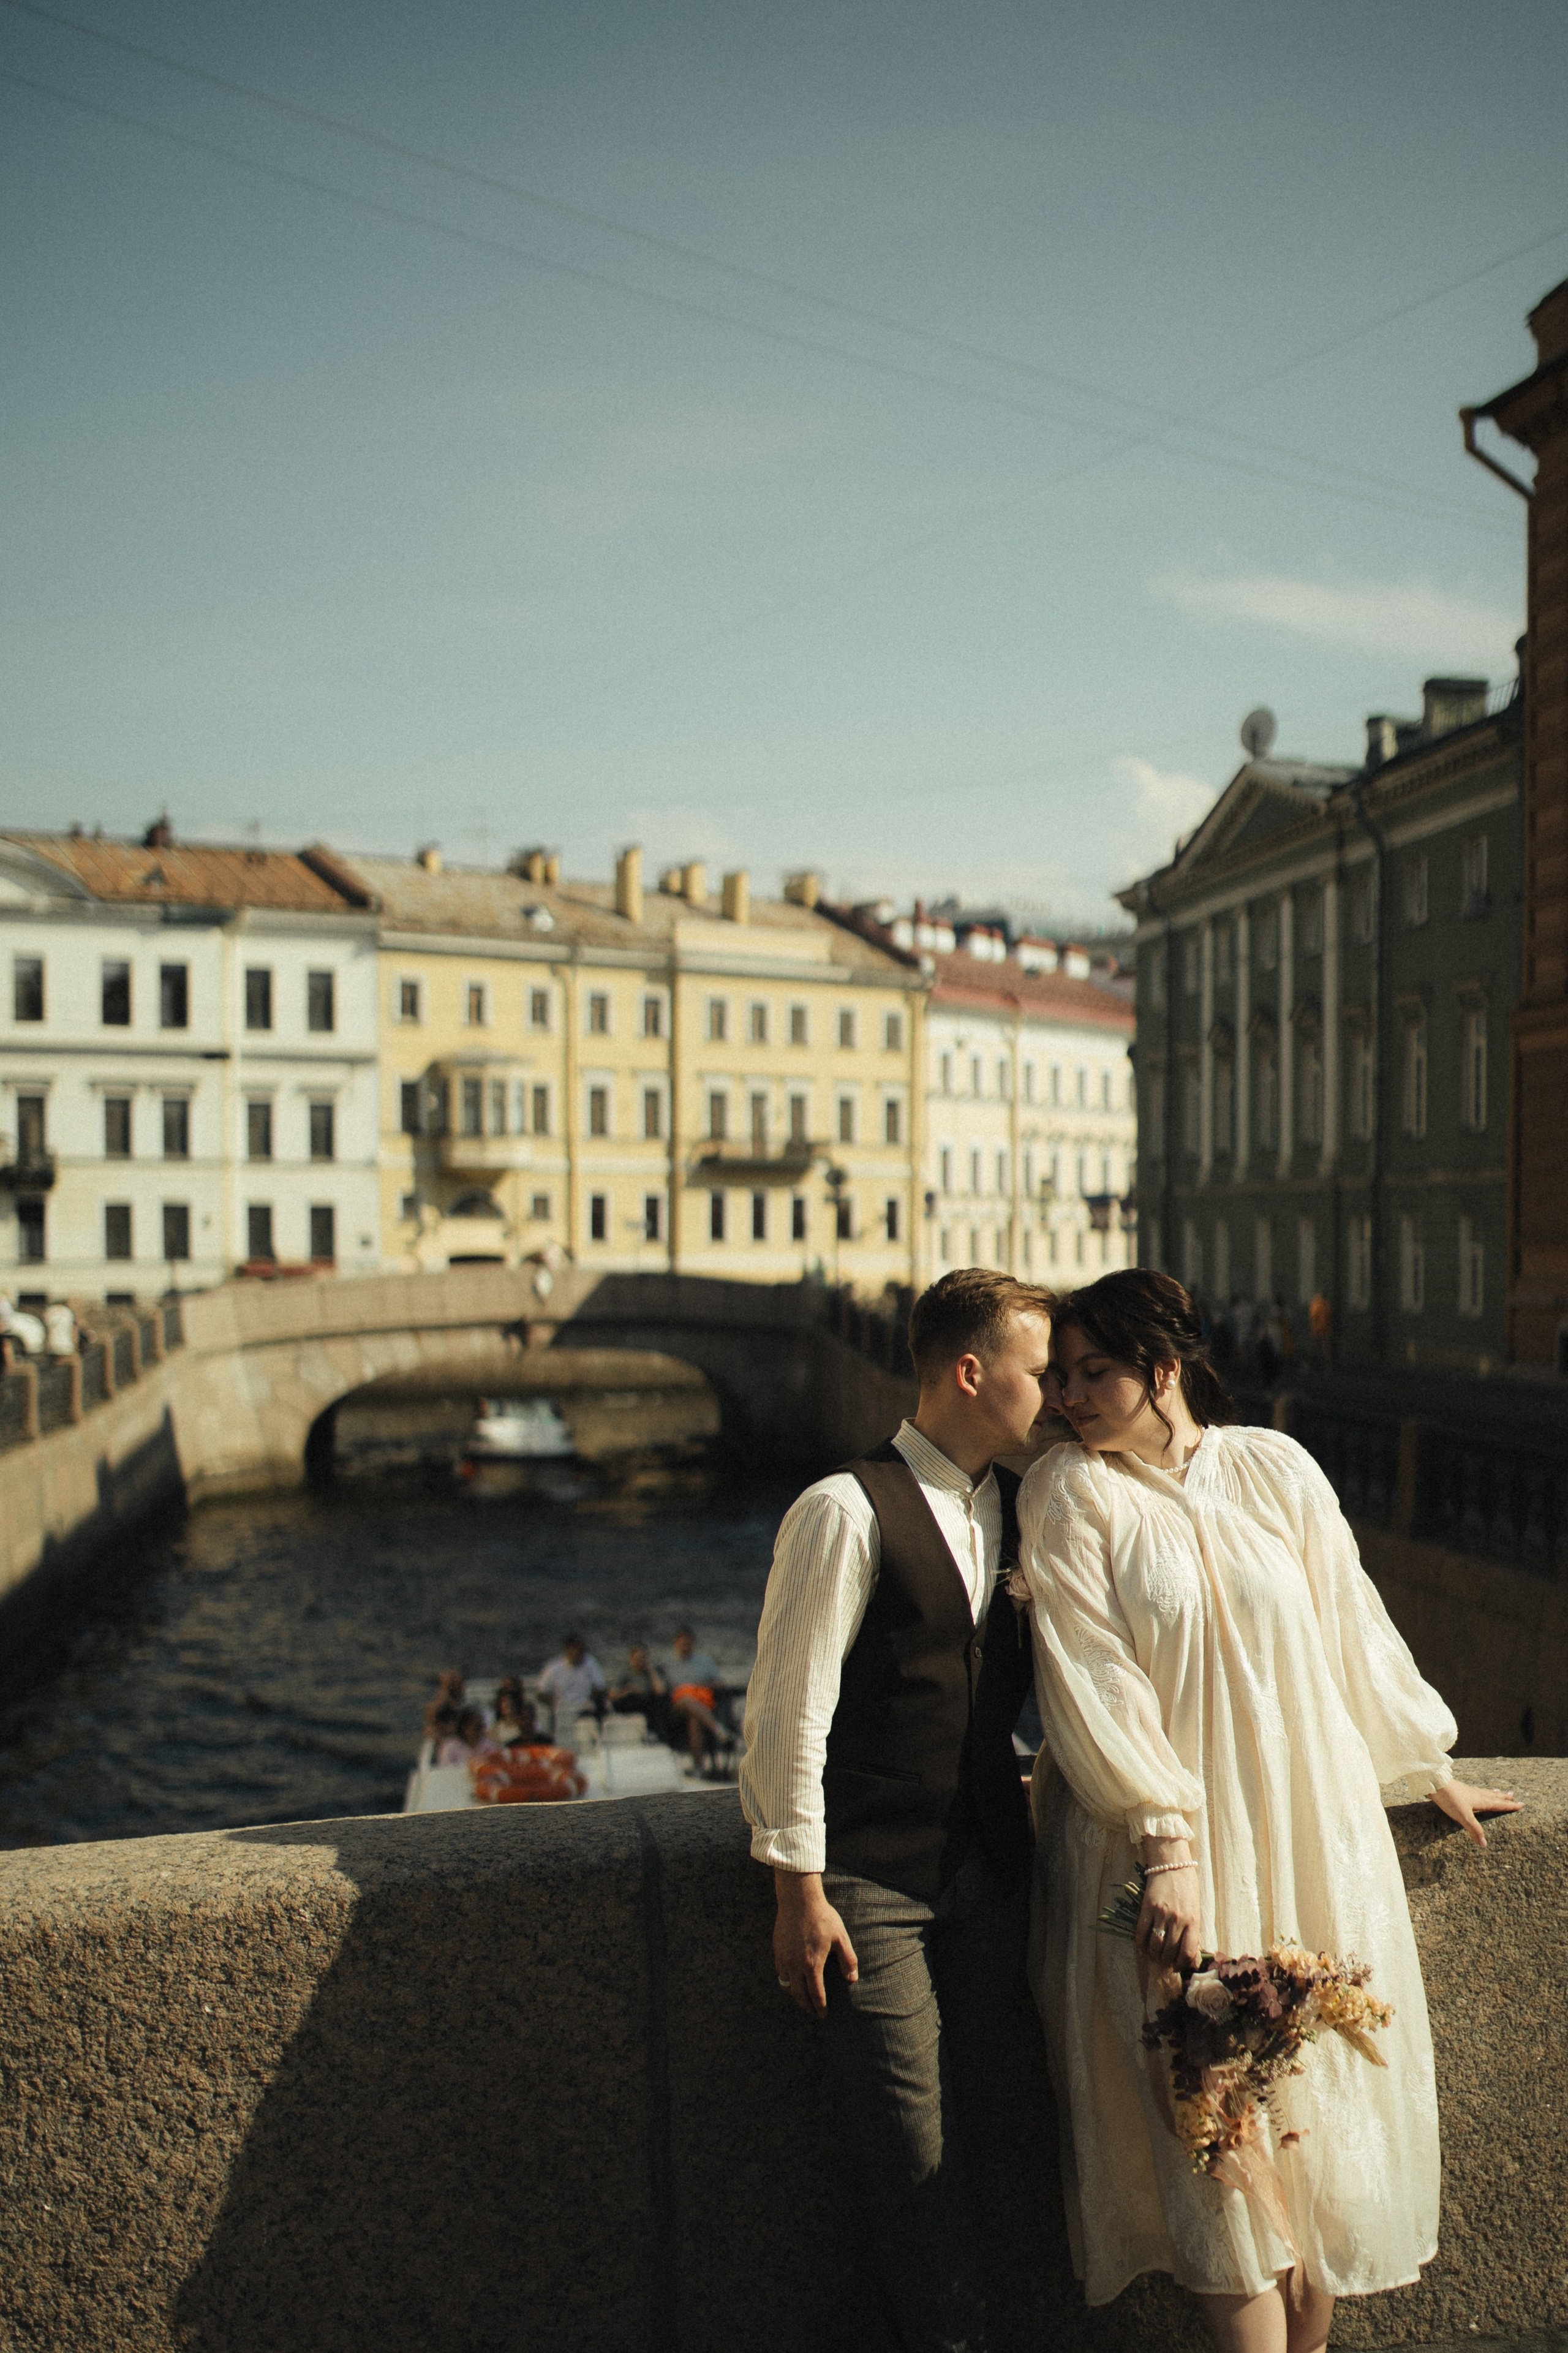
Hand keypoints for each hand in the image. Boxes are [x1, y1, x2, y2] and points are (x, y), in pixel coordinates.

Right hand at [772, 1869, 858, 2013]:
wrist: (799, 1899)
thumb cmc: (822, 1917)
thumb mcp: (840, 1938)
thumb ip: (847, 1960)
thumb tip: (852, 1979)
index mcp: (812, 1965)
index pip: (815, 1994)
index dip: (820, 2007)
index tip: (823, 2014)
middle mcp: (795, 1965)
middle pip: (798, 1995)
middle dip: (806, 2006)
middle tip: (813, 2011)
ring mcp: (783, 1957)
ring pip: (786, 1985)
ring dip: (795, 1995)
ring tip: (802, 1998)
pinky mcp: (777, 1949)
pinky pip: (779, 1972)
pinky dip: (786, 1980)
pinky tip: (792, 1978)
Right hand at [1136, 1841, 1201, 1973]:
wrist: (1172, 1863)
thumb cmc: (1187, 1886)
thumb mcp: (1196, 1908)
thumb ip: (1193, 1930)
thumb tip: (1188, 1952)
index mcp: (1193, 1920)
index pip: (1187, 1952)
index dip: (1182, 1964)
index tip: (1179, 1966)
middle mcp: (1178, 1919)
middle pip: (1170, 1951)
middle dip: (1167, 1961)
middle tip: (1165, 1962)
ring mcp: (1161, 1913)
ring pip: (1155, 1945)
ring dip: (1154, 1955)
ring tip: (1154, 1955)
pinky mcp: (1147, 1907)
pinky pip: (1141, 1932)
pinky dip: (1140, 1944)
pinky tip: (1142, 1948)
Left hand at [1430, 1779, 1522, 1848]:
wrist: (1435, 1783)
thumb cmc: (1450, 1799)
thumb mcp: (1464, 1817)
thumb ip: (1474, 1830)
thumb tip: (1485, 1845)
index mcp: (1480, 1800)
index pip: (1498, 1804)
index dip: (1509, 1805)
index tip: (1521, 1804)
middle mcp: (1476, 1794)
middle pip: (1493, 1796)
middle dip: (1504, 1797)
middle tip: (1513, 1795)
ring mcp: (1468, 1791)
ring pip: (1484, 1792)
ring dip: (1493, 1793)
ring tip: (1499, 1791)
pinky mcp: (1459, 1789)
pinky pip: (1475, 1790)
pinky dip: (1480, 1791)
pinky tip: (1475, 1791)